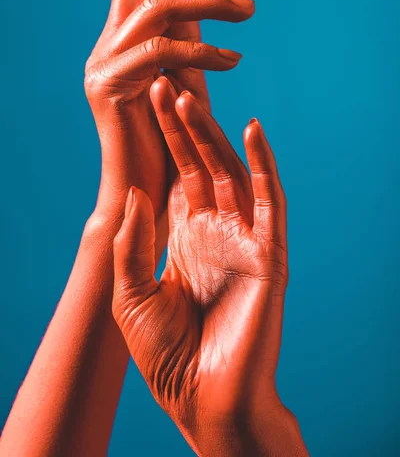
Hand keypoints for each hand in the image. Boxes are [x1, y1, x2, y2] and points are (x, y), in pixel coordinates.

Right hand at [84, 0, 254, 258]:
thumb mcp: (183, 87)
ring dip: (206, 3)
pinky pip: (160, 54)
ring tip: (250, 11)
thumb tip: (198, 10)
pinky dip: (201, 52)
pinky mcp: (108, 89)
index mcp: (122, 44)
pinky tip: (234, 60)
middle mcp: (107, 47)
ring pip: (153, 9)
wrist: (141, 195)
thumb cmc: (167, 145)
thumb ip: (185, 47)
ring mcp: (102, 66)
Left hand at [111, 77, 307, 455]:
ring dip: (211, 135)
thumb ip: (133, 242)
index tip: (150, 97)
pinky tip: (251, 129)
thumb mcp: (130, 293)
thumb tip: (139, 190)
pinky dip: (263, 165)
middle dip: (183, 125)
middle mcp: (215, 229)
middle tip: (166, 80)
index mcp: (185, 237)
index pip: (176, 174)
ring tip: (189, 96)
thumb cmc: (165, 354)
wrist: (202, 399)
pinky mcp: (269, 252)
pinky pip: (269, 201)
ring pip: (229, 172)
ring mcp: (243, 238)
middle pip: (200, 163)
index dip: (164, 138)